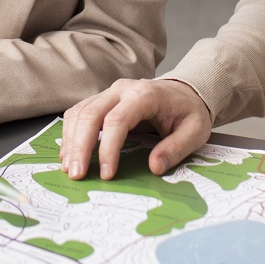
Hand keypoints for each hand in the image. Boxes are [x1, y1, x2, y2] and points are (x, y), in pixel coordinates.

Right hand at [59, 78, 211, 180]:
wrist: (185, 92)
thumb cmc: (189, 112)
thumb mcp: (195, 132)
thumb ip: (176, 149)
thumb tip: (155, 167)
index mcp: (145, 95)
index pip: (118, 120)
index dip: (108, 148)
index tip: (107, 174)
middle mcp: (122, 89)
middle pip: (91, 114)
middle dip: (80, 146)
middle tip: (76, 174)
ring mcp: (110, 93)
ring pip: (80, 112)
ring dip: (71, 141)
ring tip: (69, 169)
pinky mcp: (103, 100)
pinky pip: (79, 113)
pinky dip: (71, 133)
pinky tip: (70, 154)